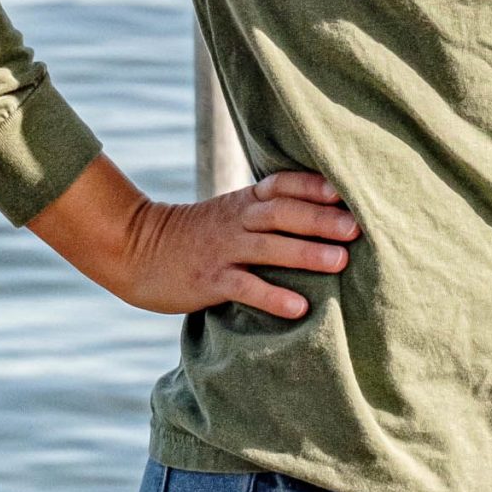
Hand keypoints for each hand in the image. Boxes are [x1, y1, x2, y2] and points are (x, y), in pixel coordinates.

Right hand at [30, 155, 358, 320]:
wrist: (134, 249)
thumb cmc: (197, 234)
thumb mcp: (231, 212)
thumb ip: (267, 210)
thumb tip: (326, 213)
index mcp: (245, 200)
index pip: (283, 184)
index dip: (315, 185)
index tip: (348, 190)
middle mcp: (237, 220)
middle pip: (284, 212)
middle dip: (322, 219)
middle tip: (357, 228)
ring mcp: (222, 249)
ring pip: (269, 247)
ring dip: (306, 253)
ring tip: (341, 262)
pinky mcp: (208, 280)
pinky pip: (244, 287)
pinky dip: (273, 296)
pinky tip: (299, 307)